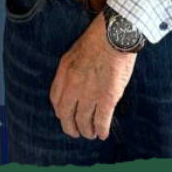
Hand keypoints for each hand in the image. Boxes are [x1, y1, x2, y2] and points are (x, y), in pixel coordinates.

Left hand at [49, 14, 137, 139]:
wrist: (115, 36)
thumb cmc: (97, 39)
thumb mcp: (73, 53)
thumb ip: (69, 70)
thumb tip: (72, 84)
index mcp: (64, 74)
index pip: (56, 100)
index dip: (61, 111)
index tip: (65, 115)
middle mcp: (73, 87)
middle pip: (66, 115)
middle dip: (70, 127)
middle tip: (75, 132)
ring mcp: (90, 94)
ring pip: (83, 121)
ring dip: (86, 131)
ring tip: (90, 134)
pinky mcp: (107, 98)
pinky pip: (101, 120)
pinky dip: (101, 130)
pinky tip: (103, 134)